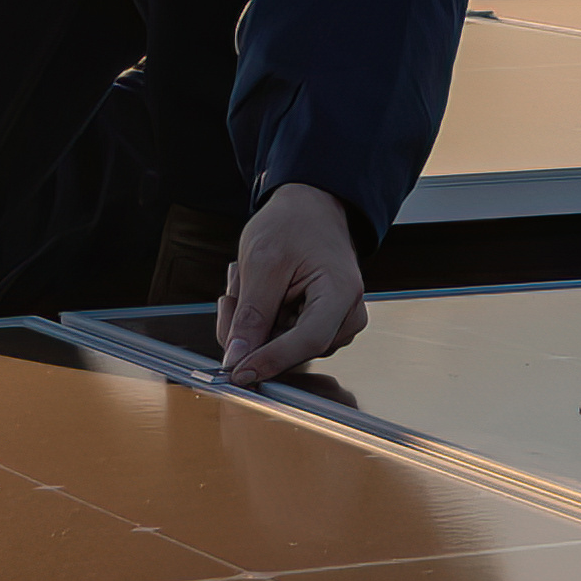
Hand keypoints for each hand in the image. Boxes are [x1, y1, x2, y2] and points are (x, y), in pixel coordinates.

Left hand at [217, 178, 368, 392]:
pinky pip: (284, 339)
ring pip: (284, 347)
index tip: (238, 371)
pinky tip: (260, 292)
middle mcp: (348, 314)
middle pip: (294, 349)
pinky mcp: (322, 325)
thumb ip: (252, 314)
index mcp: (341, 292)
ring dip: (256, 323)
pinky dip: (264, 321)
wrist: (310, 209)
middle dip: (254, 330)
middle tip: (232, 297)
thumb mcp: (262, 262)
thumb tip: (238, 356)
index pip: (308, 341)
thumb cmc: (294, 224)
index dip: (270, 360)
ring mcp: (337, 322)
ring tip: (248, 283)